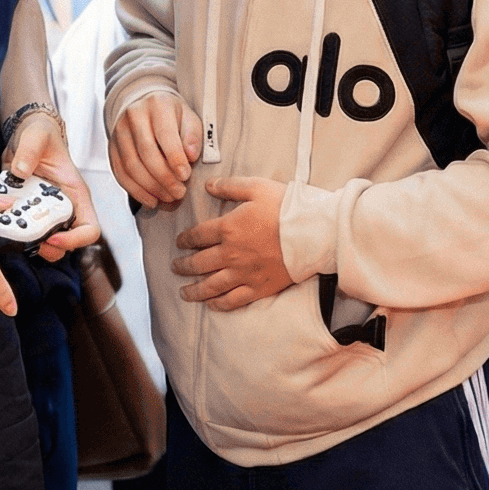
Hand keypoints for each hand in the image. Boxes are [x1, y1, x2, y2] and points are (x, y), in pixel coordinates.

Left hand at [5, 110, 99, 261]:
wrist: (25, 134)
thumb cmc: (40, 134)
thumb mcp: (36, 135)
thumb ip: (30, 149)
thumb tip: (21, 171)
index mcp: (75, 194)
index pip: (90, 229)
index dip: (75, 240)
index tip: (52, 237)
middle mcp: (65, 207)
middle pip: (68, 243)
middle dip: (49, 248)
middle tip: (27, 239)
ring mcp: (47, 212)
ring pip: (47, 243)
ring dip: (31, 244)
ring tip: (13, 231)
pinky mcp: (28, 212)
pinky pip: (25, 231)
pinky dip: (14, 233)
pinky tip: (1, 222)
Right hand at [109, 92, 199, 206]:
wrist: (144, 104)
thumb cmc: (171, 114)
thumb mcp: (189, 117)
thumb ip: (193, 135)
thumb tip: (190, 156)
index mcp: (157, 105)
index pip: (164, 134)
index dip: (175, 158)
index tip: (185, 176)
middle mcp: (134, 116)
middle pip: (146, 152)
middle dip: (164, 178)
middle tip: (179, 192)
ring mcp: (119, 132)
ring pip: (131, 166)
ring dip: (151, 187)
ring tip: (169, 197)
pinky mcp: (112, 147)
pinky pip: (120, 173)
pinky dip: (136, 191)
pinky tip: (151, 199)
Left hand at [173, 176, 292, 308]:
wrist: (313, 234)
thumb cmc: (286, 207)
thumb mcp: (256, 187)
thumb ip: (229, 186)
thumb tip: (208, 185)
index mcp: (228, 228)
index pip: (197, 236)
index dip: (185, 239)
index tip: (179, 242)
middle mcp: (231, 254)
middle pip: (199, 263)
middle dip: (184, 266)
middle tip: (175, 267)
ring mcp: (244, 274)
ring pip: (211, 286)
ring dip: (194, 290)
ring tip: (184, 292)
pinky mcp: (259, 288)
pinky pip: (234, 300)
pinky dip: (219, 304)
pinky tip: (212, 304)